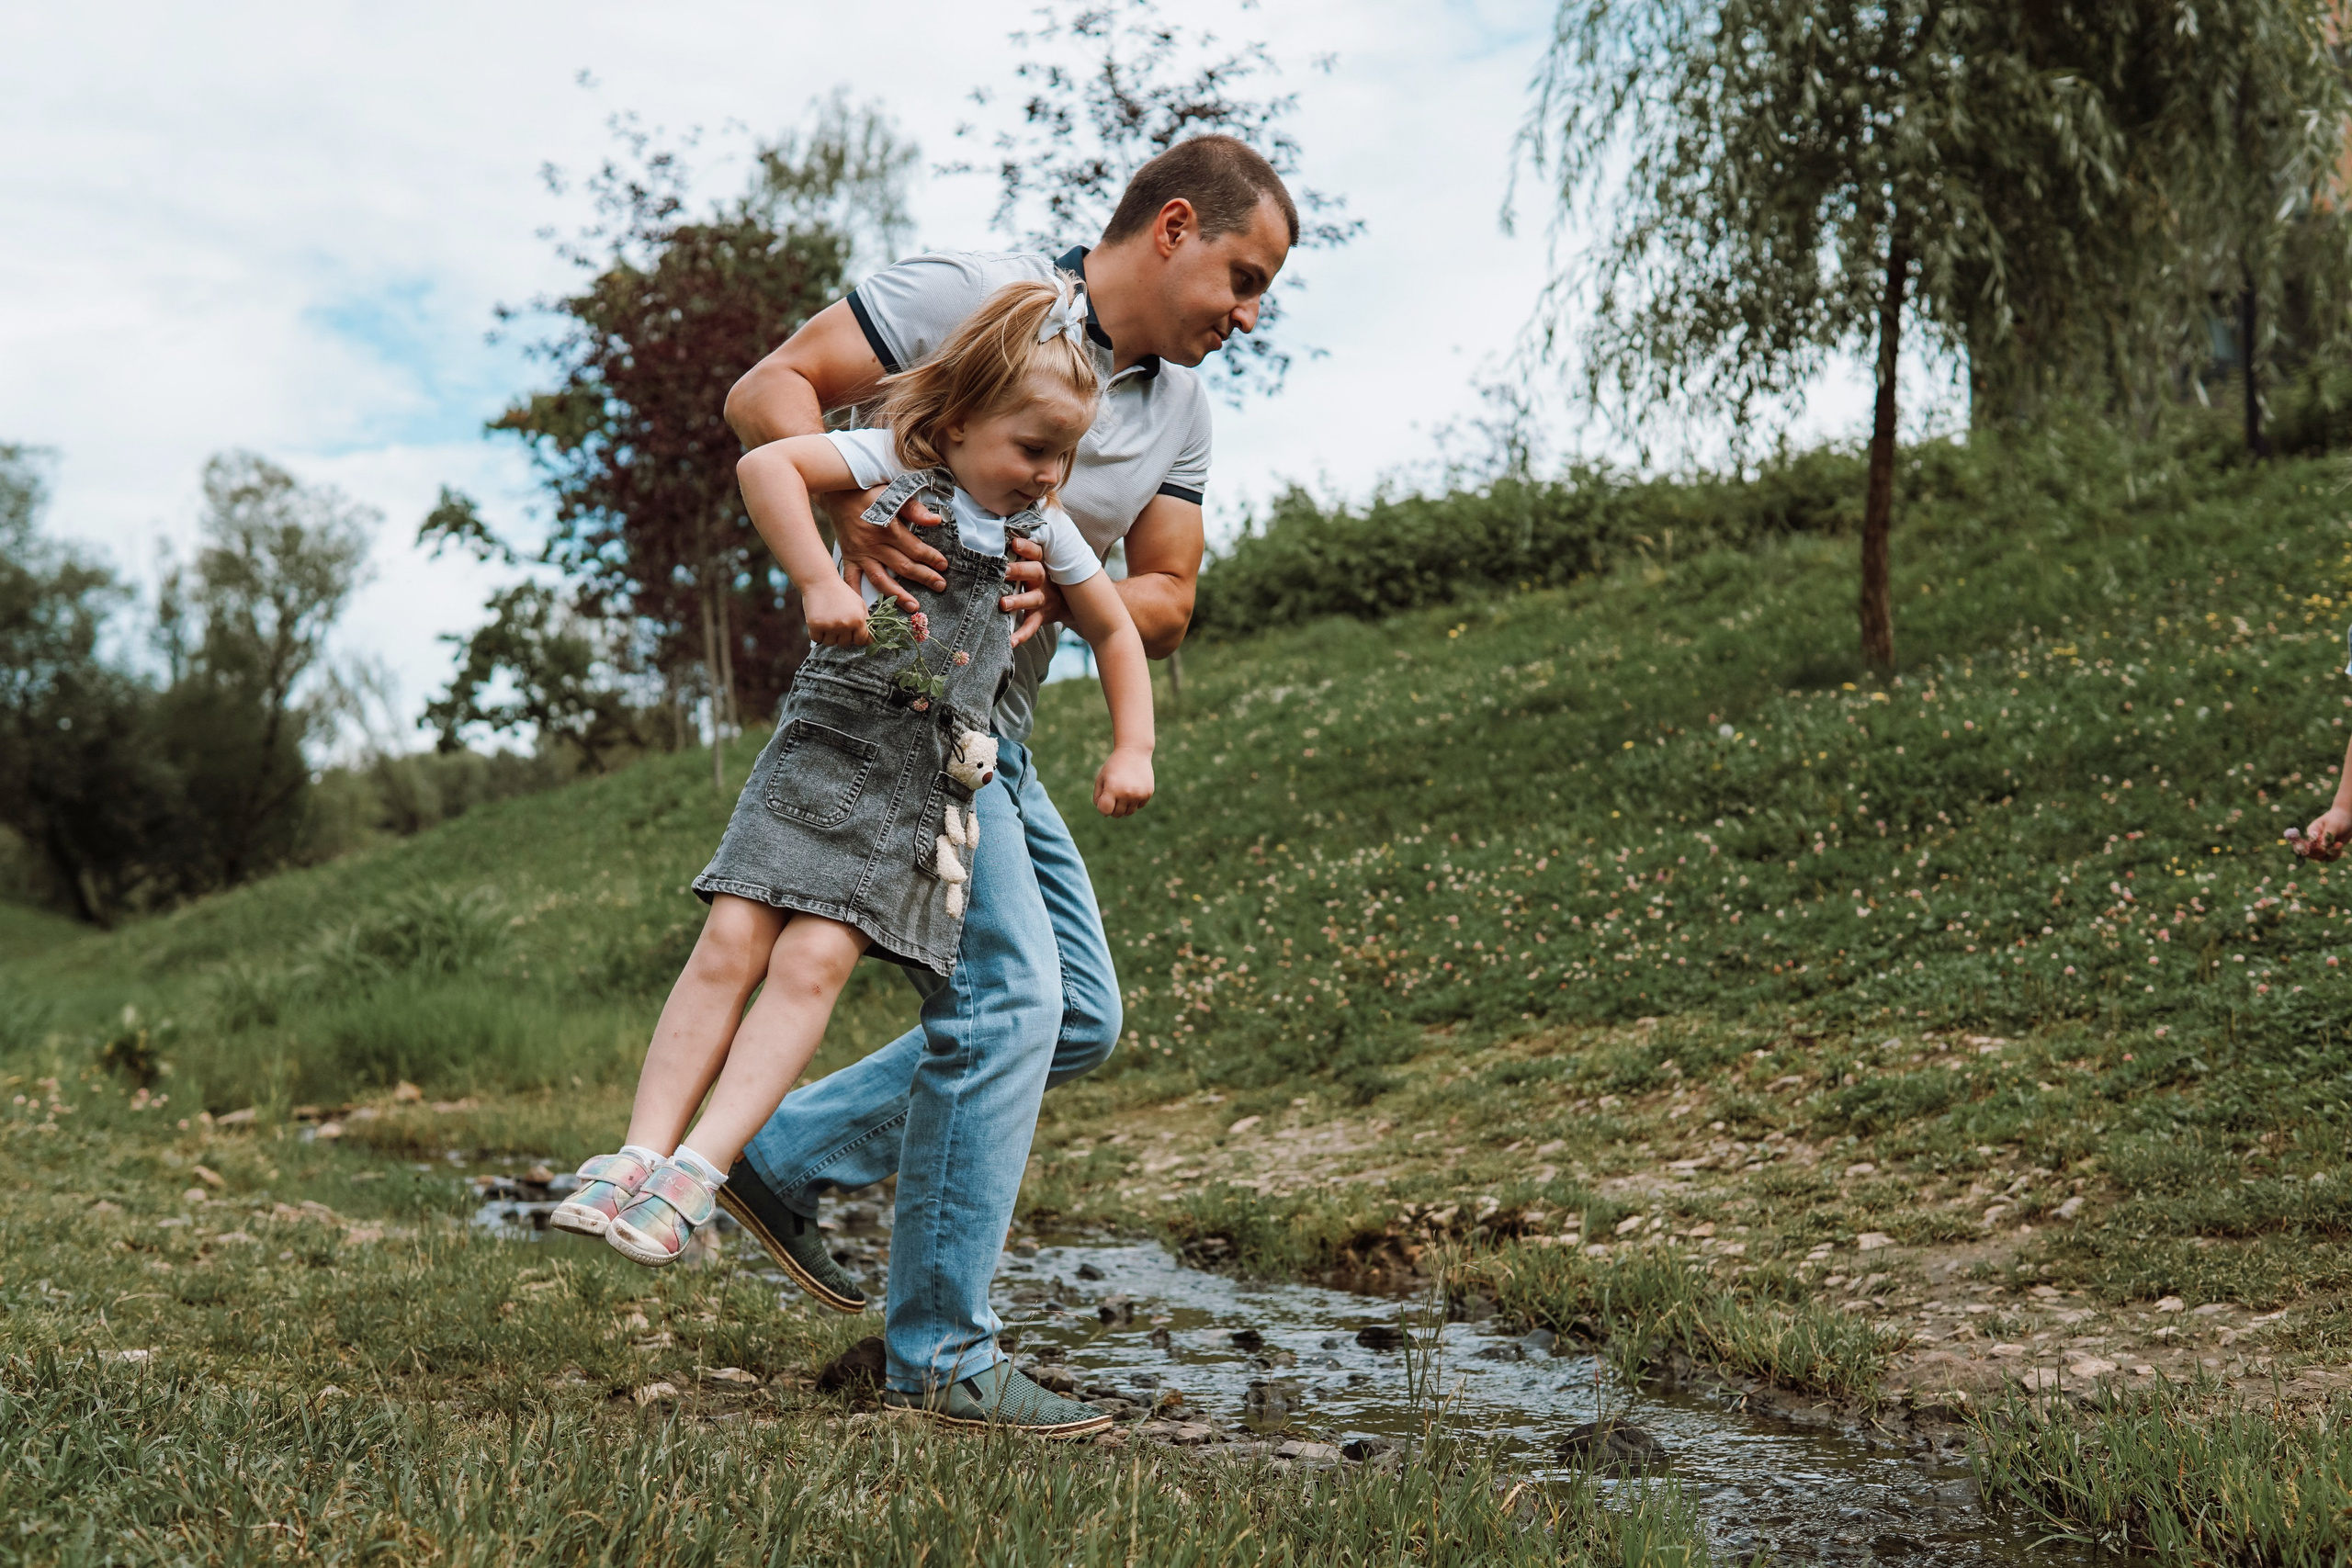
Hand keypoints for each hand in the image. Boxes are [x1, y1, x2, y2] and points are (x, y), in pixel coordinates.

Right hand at [804, 578, 872, 647]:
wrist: (821, 581)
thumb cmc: (841, 593)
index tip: (850, 631)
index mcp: (859, 619)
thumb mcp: (859, 604)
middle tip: (836, 621)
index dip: (855, 637)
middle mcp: (846, 624)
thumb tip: (871, 642)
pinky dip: (816, 633)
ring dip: (828, 635)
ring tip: (827, 620)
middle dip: (841, 636)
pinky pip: (817, 639)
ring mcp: (830, 625)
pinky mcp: (815, 625)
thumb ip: (866, 622)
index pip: (861, 641)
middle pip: (845, 644)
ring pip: (830, 643)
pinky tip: (819, 621)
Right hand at [834, 490, 947, 610]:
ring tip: (913, 606)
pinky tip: (866, 611)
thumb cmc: (869, 493)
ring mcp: (860, 554)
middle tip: (941, 586)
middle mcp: (874, 545)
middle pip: (903, 566)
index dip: (932, 558)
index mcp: (888, 528)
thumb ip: (914, 509)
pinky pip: (851, 580)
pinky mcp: (849, 558)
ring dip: (897, 594)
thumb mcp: (893, 493)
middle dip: (924, 577)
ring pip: (881, 579)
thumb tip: (936, 521)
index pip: (915, 549)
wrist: (837, 492)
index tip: (944, 566)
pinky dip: (857, 595)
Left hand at [1001, 536, 1068, 647]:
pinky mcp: (1042, 615)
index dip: (1026, 547)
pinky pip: (1032, 625)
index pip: (1035, 551)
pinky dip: (1022, 634)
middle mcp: (1043, 579)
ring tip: (1003, 604)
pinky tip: (1011, 642)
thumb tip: (994, 534)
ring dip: (1018, 601)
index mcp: (1040, 563)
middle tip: (1004, 571)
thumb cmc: (1040, 576)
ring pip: (1032, 599)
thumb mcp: (1036, 562)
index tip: (1013, 543)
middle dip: (1019, 571)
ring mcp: (1043, 598)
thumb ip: (1021, 553)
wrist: (1067, 602)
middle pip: (1034, 572)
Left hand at [1093, 746, 1154, 817]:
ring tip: (1122, 792)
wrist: (1134, 752)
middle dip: (1113, 808)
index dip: (1102, 808)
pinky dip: (1134, 801)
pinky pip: (1138, 806)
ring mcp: (1139, 794)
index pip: (1105, 811)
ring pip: (1128, 812)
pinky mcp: (1148, 793)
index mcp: (1112, 789)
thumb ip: (1098, 797)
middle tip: (1113, 795)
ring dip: (1124, 806)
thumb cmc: (1114, 767)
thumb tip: (1105, 814)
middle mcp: (1127, 793)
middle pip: (1117, 814)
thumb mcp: (1101, 779)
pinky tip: (1133, 788)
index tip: (1103, 799)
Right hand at [2295, 806, 2351, 860]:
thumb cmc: (2338, 818)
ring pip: (2320, 857)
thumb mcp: (2332, 825)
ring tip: (2339, 844)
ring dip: (2330, 854)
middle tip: (2331, 847)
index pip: (2306, 844)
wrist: (2348, 818)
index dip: (2311, 849)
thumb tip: (2321, 847)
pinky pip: (2329, 858)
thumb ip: (2326, 836)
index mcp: (2311, 833)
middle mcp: (2314, 841)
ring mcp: (2321, 846)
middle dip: (2320, 853)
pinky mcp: (2329, 849)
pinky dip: (2335, 855)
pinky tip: (2340, 845)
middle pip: (2311, 854)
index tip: (2322, 849)